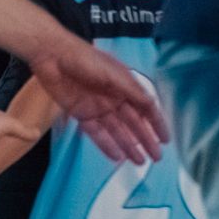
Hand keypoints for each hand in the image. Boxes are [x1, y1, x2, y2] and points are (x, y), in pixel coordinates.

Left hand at [27, 33, 166, 164]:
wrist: (53, 56)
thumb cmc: (86, 60)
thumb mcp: (114, 74)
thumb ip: (133, 91)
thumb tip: (153, 106)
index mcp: (125, 85)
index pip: (146, 108)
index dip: (156, 123)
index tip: (165, 140)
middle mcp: (114, 98)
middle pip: (133, 123)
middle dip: (145, 140)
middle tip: (156, 158)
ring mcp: (98, 108)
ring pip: (117, 131)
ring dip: (129, 146)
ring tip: (139, 162)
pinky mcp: (81, 114)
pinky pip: (97, 133)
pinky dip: (106, 145)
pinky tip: (117, 157)